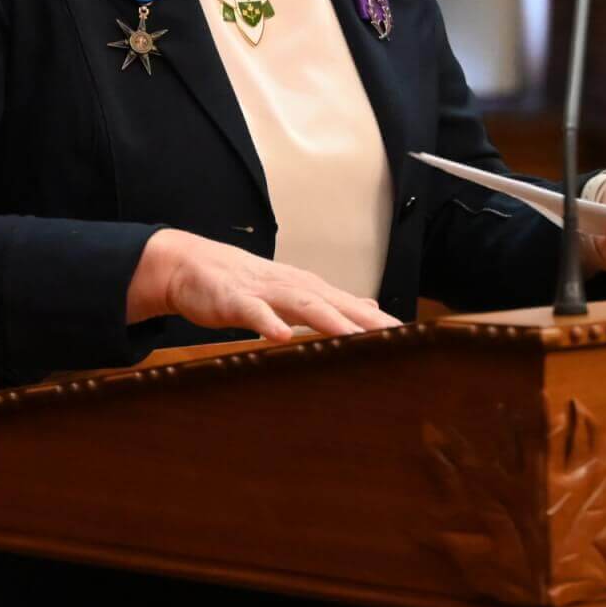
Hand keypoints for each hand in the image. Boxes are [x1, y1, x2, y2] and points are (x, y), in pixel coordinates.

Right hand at [126, 229, 400, 340]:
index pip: (353, 307)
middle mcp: (294, 286)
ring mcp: (265, 292)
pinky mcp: (235, 300)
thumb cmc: (245, 285)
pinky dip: (266, 322)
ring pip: (302, 305)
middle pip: (336, 304)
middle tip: (396, 339)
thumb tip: (371, 308)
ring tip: (353, 337)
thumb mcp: (294, 292)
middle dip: (366, 322)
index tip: (413, 339)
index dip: (381, 324)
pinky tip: (278, 336)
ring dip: (328, 320)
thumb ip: (332, 303)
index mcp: (310, 289)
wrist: (192, 266)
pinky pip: (252, 312)